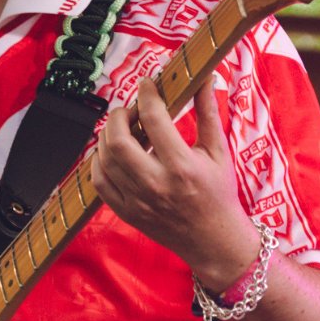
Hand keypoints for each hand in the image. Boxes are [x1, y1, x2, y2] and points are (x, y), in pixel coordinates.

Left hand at [91, 77, 256, 290]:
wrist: (215, 241)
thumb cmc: (220, 194)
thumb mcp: (219, 151)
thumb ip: (208, 112)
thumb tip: (204, 79)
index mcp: (182, 166)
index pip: (154, 119)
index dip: (147, 94)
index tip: (147, 84)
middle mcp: (156, 184)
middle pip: (118, 140)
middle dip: (119, 115)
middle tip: (130, 110)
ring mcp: (138, 201)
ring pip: (105, 159)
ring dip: (108, 135)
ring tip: (123, 128)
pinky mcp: (127, 213)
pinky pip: (99, 182)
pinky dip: (100, 161)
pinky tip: (113, 153)